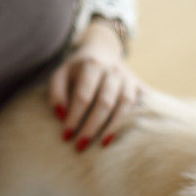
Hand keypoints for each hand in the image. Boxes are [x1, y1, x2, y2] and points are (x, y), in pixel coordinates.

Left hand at [48, 22, 147, 151]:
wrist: (102, 50)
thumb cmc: (77, 69)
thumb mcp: (61, 74)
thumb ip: (56, 93)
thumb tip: (60, 116)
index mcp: (91, 65)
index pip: (83, 95)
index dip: (74, 117)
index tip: (66, 136)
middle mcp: (112, 70)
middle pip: (104, 102)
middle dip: (92, 126)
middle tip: (80, 146)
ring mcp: (128, 78)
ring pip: (124, 104)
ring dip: (113, 126)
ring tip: (102, 144)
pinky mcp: (138, 85)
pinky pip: (138, 105)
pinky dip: (132, 120)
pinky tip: (124, 136)